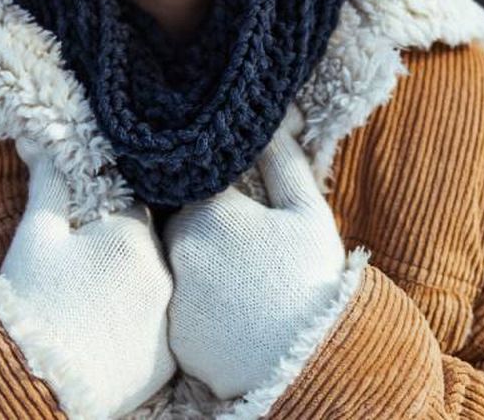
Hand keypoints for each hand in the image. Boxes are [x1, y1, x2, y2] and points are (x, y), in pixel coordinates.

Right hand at [0, 141, 175, 418]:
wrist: (33, 380)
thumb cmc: (29, 299)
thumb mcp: (35, 235)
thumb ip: (49, 183)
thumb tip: (39, 138)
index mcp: (134, 236)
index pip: (132, 209)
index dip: (106, 217)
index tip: (86, 234)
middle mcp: (163, 275)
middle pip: (147, 250)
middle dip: (121, 254)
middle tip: (85, 275)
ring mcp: (168, 321)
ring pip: (156, 291)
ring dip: (132, 291)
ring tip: (93, 306)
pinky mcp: (166, 363)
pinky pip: (159, 335)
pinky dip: (139, 331)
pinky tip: (107, 335)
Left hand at [163, 126, 349, 399]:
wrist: (308, 362)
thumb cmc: (312, 279)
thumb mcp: (307, 211)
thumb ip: (281, 160)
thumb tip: (267, 120)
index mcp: (207, 208)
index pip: (196, 181)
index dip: (221, 189)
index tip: (246, 206)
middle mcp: (176, 247)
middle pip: (181, 222)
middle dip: (209, 228)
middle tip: (248, 248)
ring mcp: (170, 292)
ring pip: (178, 264)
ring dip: (202, 266)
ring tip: (242, 283)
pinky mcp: (171, 333)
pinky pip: (178, 307)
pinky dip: (198, 306)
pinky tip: (231, 313)